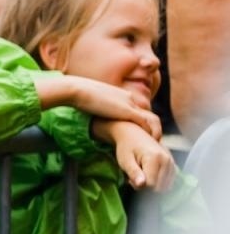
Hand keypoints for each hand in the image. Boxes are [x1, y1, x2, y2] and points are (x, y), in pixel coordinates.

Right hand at [47, 74, 161, 137]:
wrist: (78, 89)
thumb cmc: (80, 94)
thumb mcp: (93, 100)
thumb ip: (99, 106)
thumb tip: (90, 112)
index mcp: (123, 95)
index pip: (138, 109)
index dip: (143, 122)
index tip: (143, 133)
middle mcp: (130, 98)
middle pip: (149, 114)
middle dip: (152, 128)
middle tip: (152, 141)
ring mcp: (130, 104)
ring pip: (151, 119)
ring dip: (154, 132)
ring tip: (154, 144)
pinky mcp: (128, 111)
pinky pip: (145, 124)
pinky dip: (149, 133)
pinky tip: (148, 142)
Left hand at [106, 121, 176, 191]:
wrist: (133, 135)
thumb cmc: (126, 147)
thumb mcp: (125, 160)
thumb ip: (134, 173)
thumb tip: (142, 185)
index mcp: (155, 158)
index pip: (150, 185)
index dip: (139, 185)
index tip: (130, 179)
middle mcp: (167, 160)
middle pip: (159, 187)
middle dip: (146, 186)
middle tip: (135, 177)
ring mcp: (172, 162)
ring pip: (164, 186)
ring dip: (152, 185)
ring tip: (142, 174)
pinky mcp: (173, 165)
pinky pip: (168, 182)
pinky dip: (158, 182)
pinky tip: (149, 174)